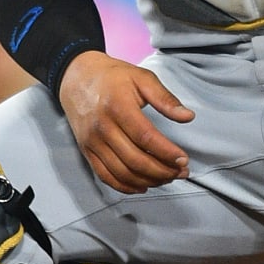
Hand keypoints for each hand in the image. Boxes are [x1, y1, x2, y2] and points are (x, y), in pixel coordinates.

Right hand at [57, 52, 193, 194]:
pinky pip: (106, 176)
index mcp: (118, 106)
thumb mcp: (141, 78)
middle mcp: (102, 127)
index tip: (183, 159)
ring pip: (122, 172)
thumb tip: (187, 116)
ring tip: (167, 178)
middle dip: (162, 171)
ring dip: (148, 181)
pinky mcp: (87, 151)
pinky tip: (143, 185)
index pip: (145, 137)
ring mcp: (93, 142)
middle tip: (180, 172)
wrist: (76, 77)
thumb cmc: (111, 77)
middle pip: (135, 159)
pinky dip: (125, 187)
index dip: (166, 152)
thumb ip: (165, 98)